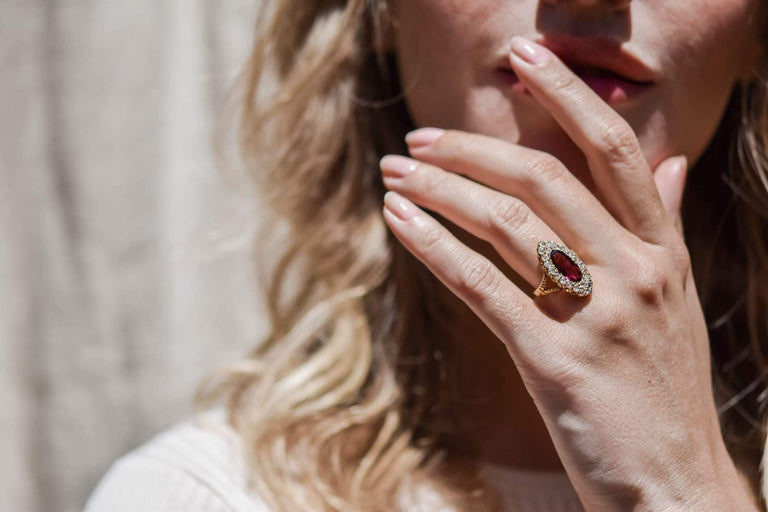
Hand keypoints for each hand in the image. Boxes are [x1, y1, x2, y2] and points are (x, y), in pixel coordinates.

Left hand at [379, 36, 756, 511]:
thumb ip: (666, 227)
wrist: (676, 487)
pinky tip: (399, 222)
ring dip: (440, 191)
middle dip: (473, 149)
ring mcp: (598, 317)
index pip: (616, 151)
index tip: (525, 58)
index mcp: (663, 253)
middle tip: (420, 137)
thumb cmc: (663, 391)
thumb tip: (669, 164)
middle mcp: (636, 273)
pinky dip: (433, 246)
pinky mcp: (555, 363)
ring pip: (507, 224)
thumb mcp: (677, 300)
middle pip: (545, 179)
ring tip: (396, 174)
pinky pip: (482, 287)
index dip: (570, 95)